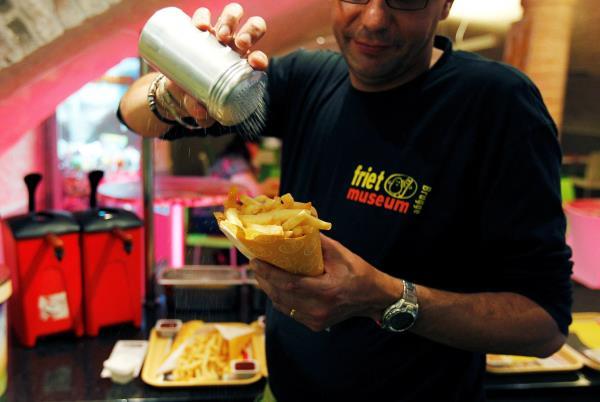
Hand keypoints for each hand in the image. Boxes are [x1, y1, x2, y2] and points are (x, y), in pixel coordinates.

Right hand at [161, 3, 268, 126]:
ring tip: (220, 34)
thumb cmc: (195, 99)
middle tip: (238, 44)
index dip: (260, 59)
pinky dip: (203, 16)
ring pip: (231, 16)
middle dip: (249, 33)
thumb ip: (201, 114)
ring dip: (230, 20)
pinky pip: (203, 14)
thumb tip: (201, 113)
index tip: (254, 62)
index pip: (258, 59)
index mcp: (241, 66)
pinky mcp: (198, 29)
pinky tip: (200, 26)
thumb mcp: (199, 108)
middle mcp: (233, 47)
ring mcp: (216, 35)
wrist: (174, 89)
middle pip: (251, 30)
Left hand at [251, 234, 403, 331]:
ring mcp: (316, 320)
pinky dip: (280, 298)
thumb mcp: (340, 253)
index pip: (289, 284)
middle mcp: (319, 309)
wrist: (373, 297)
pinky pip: (290, 311)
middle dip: (264, 279)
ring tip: (262, 273)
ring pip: (282, 305)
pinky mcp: (314, 325)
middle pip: (281, 296)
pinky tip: (275, 286)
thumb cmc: (358, 272)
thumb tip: (297, 225)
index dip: (269, 273)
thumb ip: (317, 242)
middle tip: (255, 264)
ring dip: (269, 289)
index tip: (255, 261)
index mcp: (326, 291)